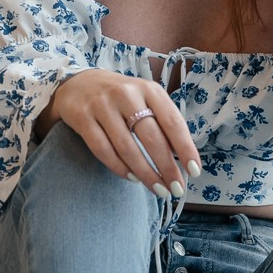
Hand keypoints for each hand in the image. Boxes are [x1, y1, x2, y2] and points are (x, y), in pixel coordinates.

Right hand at [44, 69, 201, 196]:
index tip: (195, 171)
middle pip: (151, 138)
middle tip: (177, 189)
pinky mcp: (82, 118)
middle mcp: (127, 95)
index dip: (185, 149)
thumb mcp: (146, 99)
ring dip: (146, 174)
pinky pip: (103, 150)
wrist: (77, 83)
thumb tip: (182, 157)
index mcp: (149, 89)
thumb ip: (163, 122)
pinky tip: (133, 178)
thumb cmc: (122, 98)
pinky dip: (120, 168)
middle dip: (167, 168)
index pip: (173, 122)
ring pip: (127, 148)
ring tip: (158, 189)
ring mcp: (102, 105)